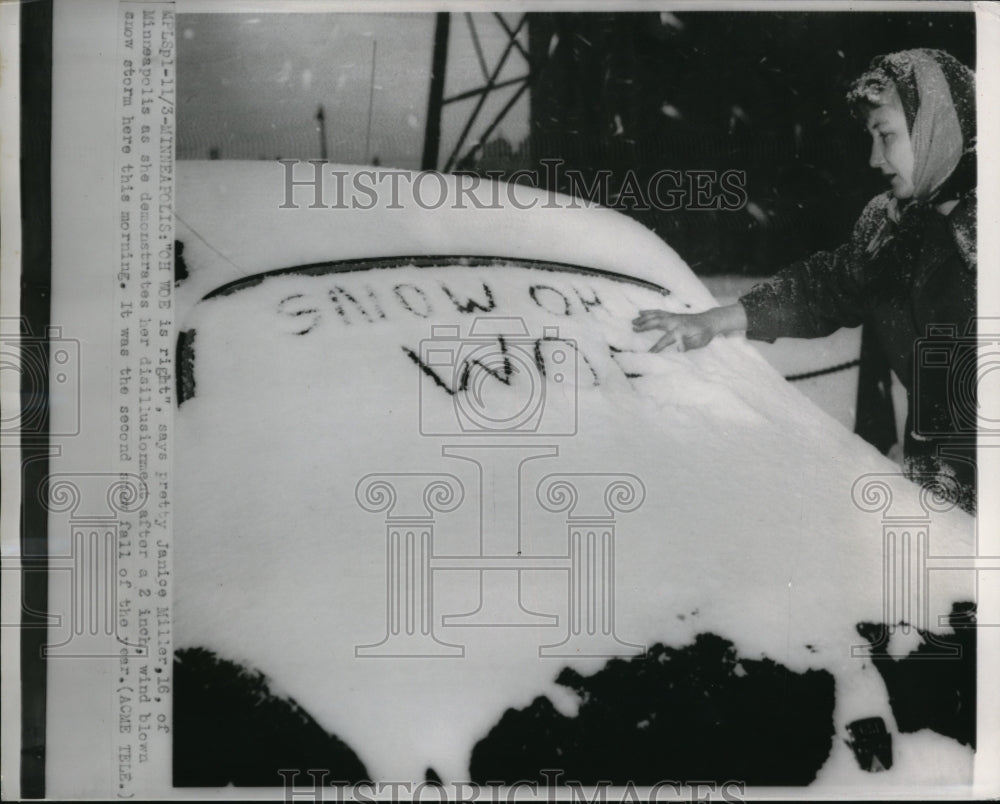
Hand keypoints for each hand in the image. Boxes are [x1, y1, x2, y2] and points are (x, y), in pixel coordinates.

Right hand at [631, 304, 746, 352]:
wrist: (710, 321)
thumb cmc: (705, 334)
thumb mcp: (700, 342)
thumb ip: (688, 344)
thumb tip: (678, 348)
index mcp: (680, 329)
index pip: (666, 339)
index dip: (657, 347)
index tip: (649, 353)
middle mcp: (675, 321)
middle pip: (657, 322)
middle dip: (644, 325)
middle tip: (633, 328)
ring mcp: (673, 316)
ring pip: (656, 316)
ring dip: (644, 318)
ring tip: (633, 321)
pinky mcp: (673, 315)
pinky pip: (658, 312)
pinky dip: (649, 312)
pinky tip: (641, 312)